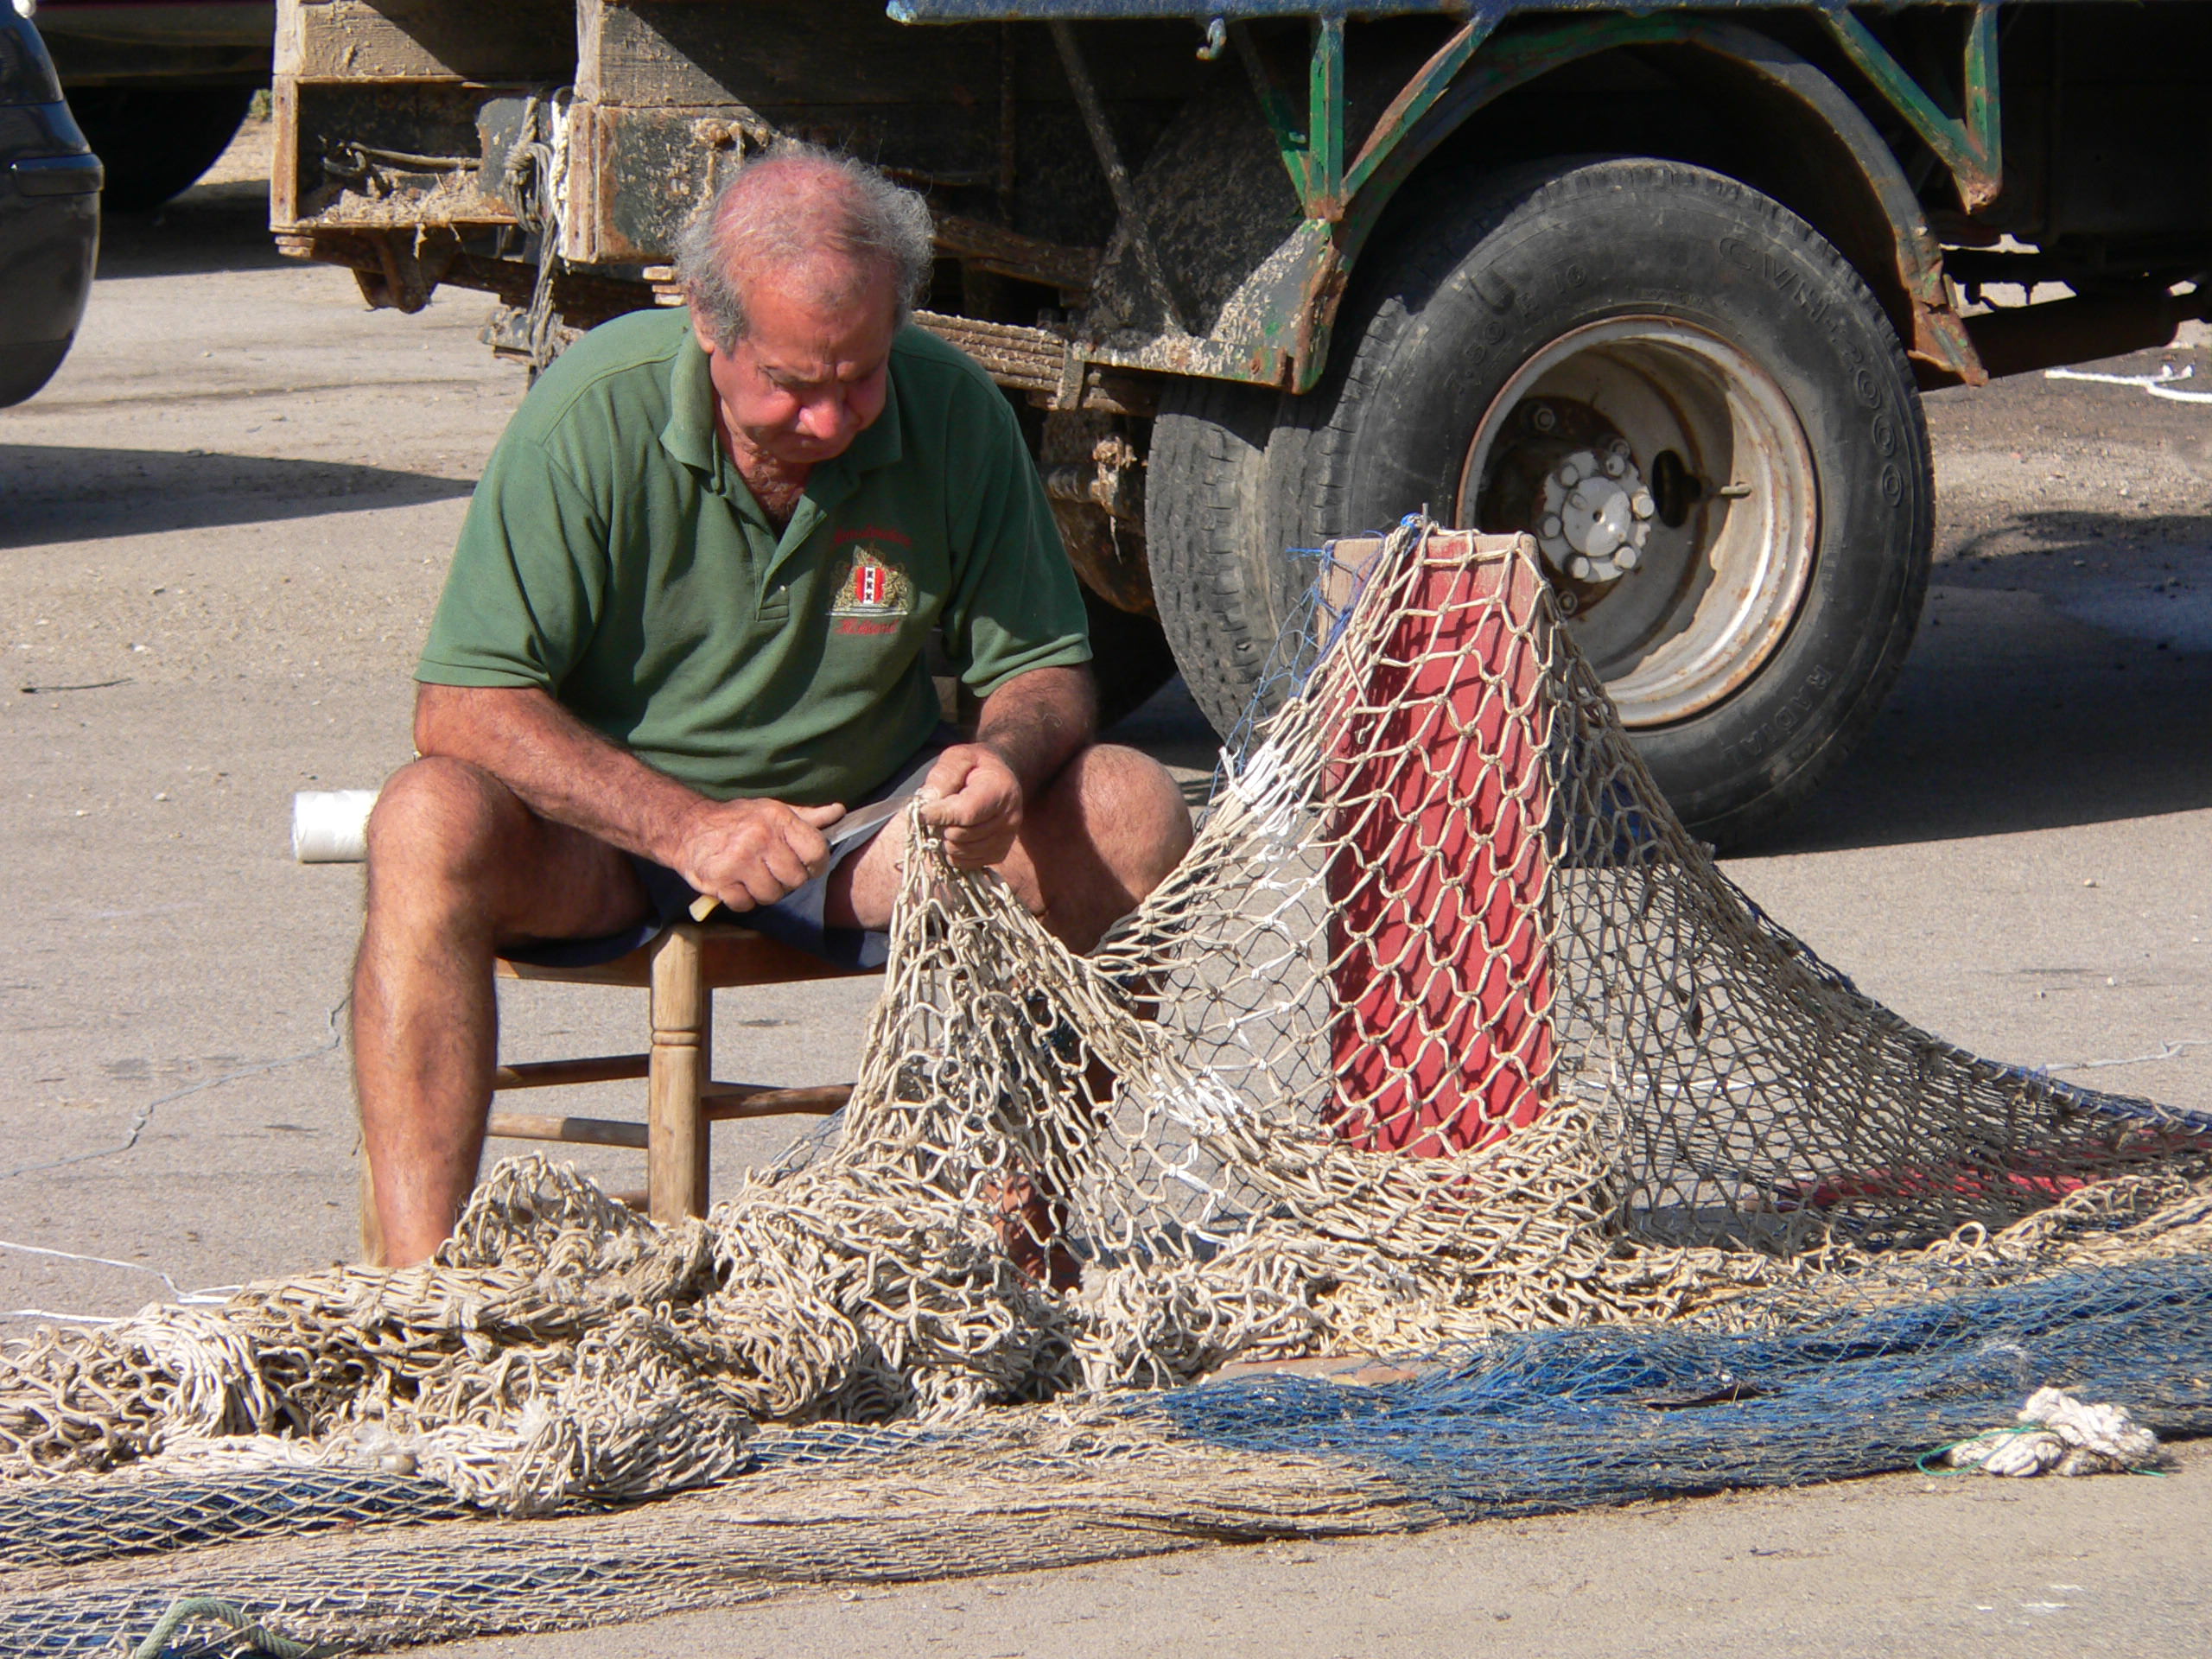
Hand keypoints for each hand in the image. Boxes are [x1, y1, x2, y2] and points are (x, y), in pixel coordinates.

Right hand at [673, 797, 843, 910]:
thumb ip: (807, 817)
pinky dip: (743, 900)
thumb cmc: (737, 820)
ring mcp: (739, 860)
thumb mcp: (772, 810)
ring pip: (772, 895)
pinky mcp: (720, 880)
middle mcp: (760, 838)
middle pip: (795, 880)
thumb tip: (839, 812)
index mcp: (778, 819)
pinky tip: (737, 884)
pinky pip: (747, 904)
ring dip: (765, 892)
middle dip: (787, 880)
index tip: (806, 866)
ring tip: (754, 877)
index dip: (816, 865)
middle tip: (773, 871)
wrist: (687, 827)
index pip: (816, 851)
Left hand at [921, 743, 1022, 868]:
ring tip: (945, 822)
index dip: (940, 815)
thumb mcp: (959, 757)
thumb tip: (928, 801)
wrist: (1001, 778)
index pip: (966, 813)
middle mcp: (1009, 818)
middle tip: (935, 812)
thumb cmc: (976, 765)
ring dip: (945, 840)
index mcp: (1001, 790)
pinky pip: (967, 863)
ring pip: (962, 851)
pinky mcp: (1000, 853)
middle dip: (940, 826)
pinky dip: (953, 853)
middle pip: (961, 835)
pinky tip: (954, 834)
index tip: (921, 813)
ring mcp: (1007, 838)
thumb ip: (945, 774)